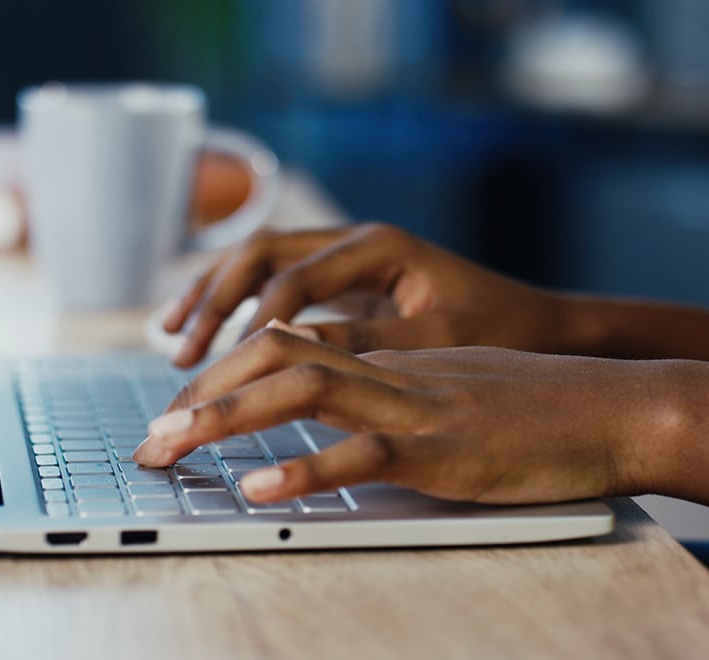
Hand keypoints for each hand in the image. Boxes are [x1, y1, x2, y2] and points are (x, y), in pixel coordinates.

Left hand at [134, 326, 707, 504]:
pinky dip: (307, 471)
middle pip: (275, 355)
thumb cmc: (527, 403)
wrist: (606, 405)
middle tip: (151, 434)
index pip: (285, 345)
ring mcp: (412, 405)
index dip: (223, 372)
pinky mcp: (443, 449)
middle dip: (203, 391)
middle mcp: (387, 370)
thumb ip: (386, 393)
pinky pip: (364, 452)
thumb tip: (335, 418)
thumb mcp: (442, 388)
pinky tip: (260, 490)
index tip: (180, 409)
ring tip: (172, 446)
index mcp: (383, 356)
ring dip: (228, 418)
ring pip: (304, 390)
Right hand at [163, 223, 565, 366]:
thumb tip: (288, 352)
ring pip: (258, 262)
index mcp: (379, 246)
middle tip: (180, 352)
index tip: (218, 369)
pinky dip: (237, 307)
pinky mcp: (343, 282)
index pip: (293, 279)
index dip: (250, 323)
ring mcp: (346, 257)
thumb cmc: (498, 328)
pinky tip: (212, 334)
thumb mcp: (436, 339)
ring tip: (171, 338)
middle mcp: (354, 241)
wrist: (537, 322)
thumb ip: (365, 342)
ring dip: (212, 297)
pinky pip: (274, 285)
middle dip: (213, 302)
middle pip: (260, 255)